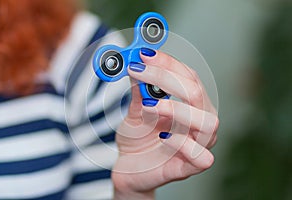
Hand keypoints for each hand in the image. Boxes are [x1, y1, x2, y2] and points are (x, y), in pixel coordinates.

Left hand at [112, 48, 218, 199]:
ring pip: (207, 122)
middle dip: (167, 78)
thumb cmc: (137, 137)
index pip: (189, 77)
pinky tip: (163, 137)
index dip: (168, 63)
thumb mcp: (134, 110)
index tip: (144, 54)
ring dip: (177, 109)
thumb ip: (139, 89)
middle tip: (139, 71)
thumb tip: (135, 61)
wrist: (128, 167)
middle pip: (197, 93)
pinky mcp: (189, 168)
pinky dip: (182, 143)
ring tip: (149, 107)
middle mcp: (199, 122)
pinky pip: (202, 157)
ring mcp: (197, 145)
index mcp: (190, 105)